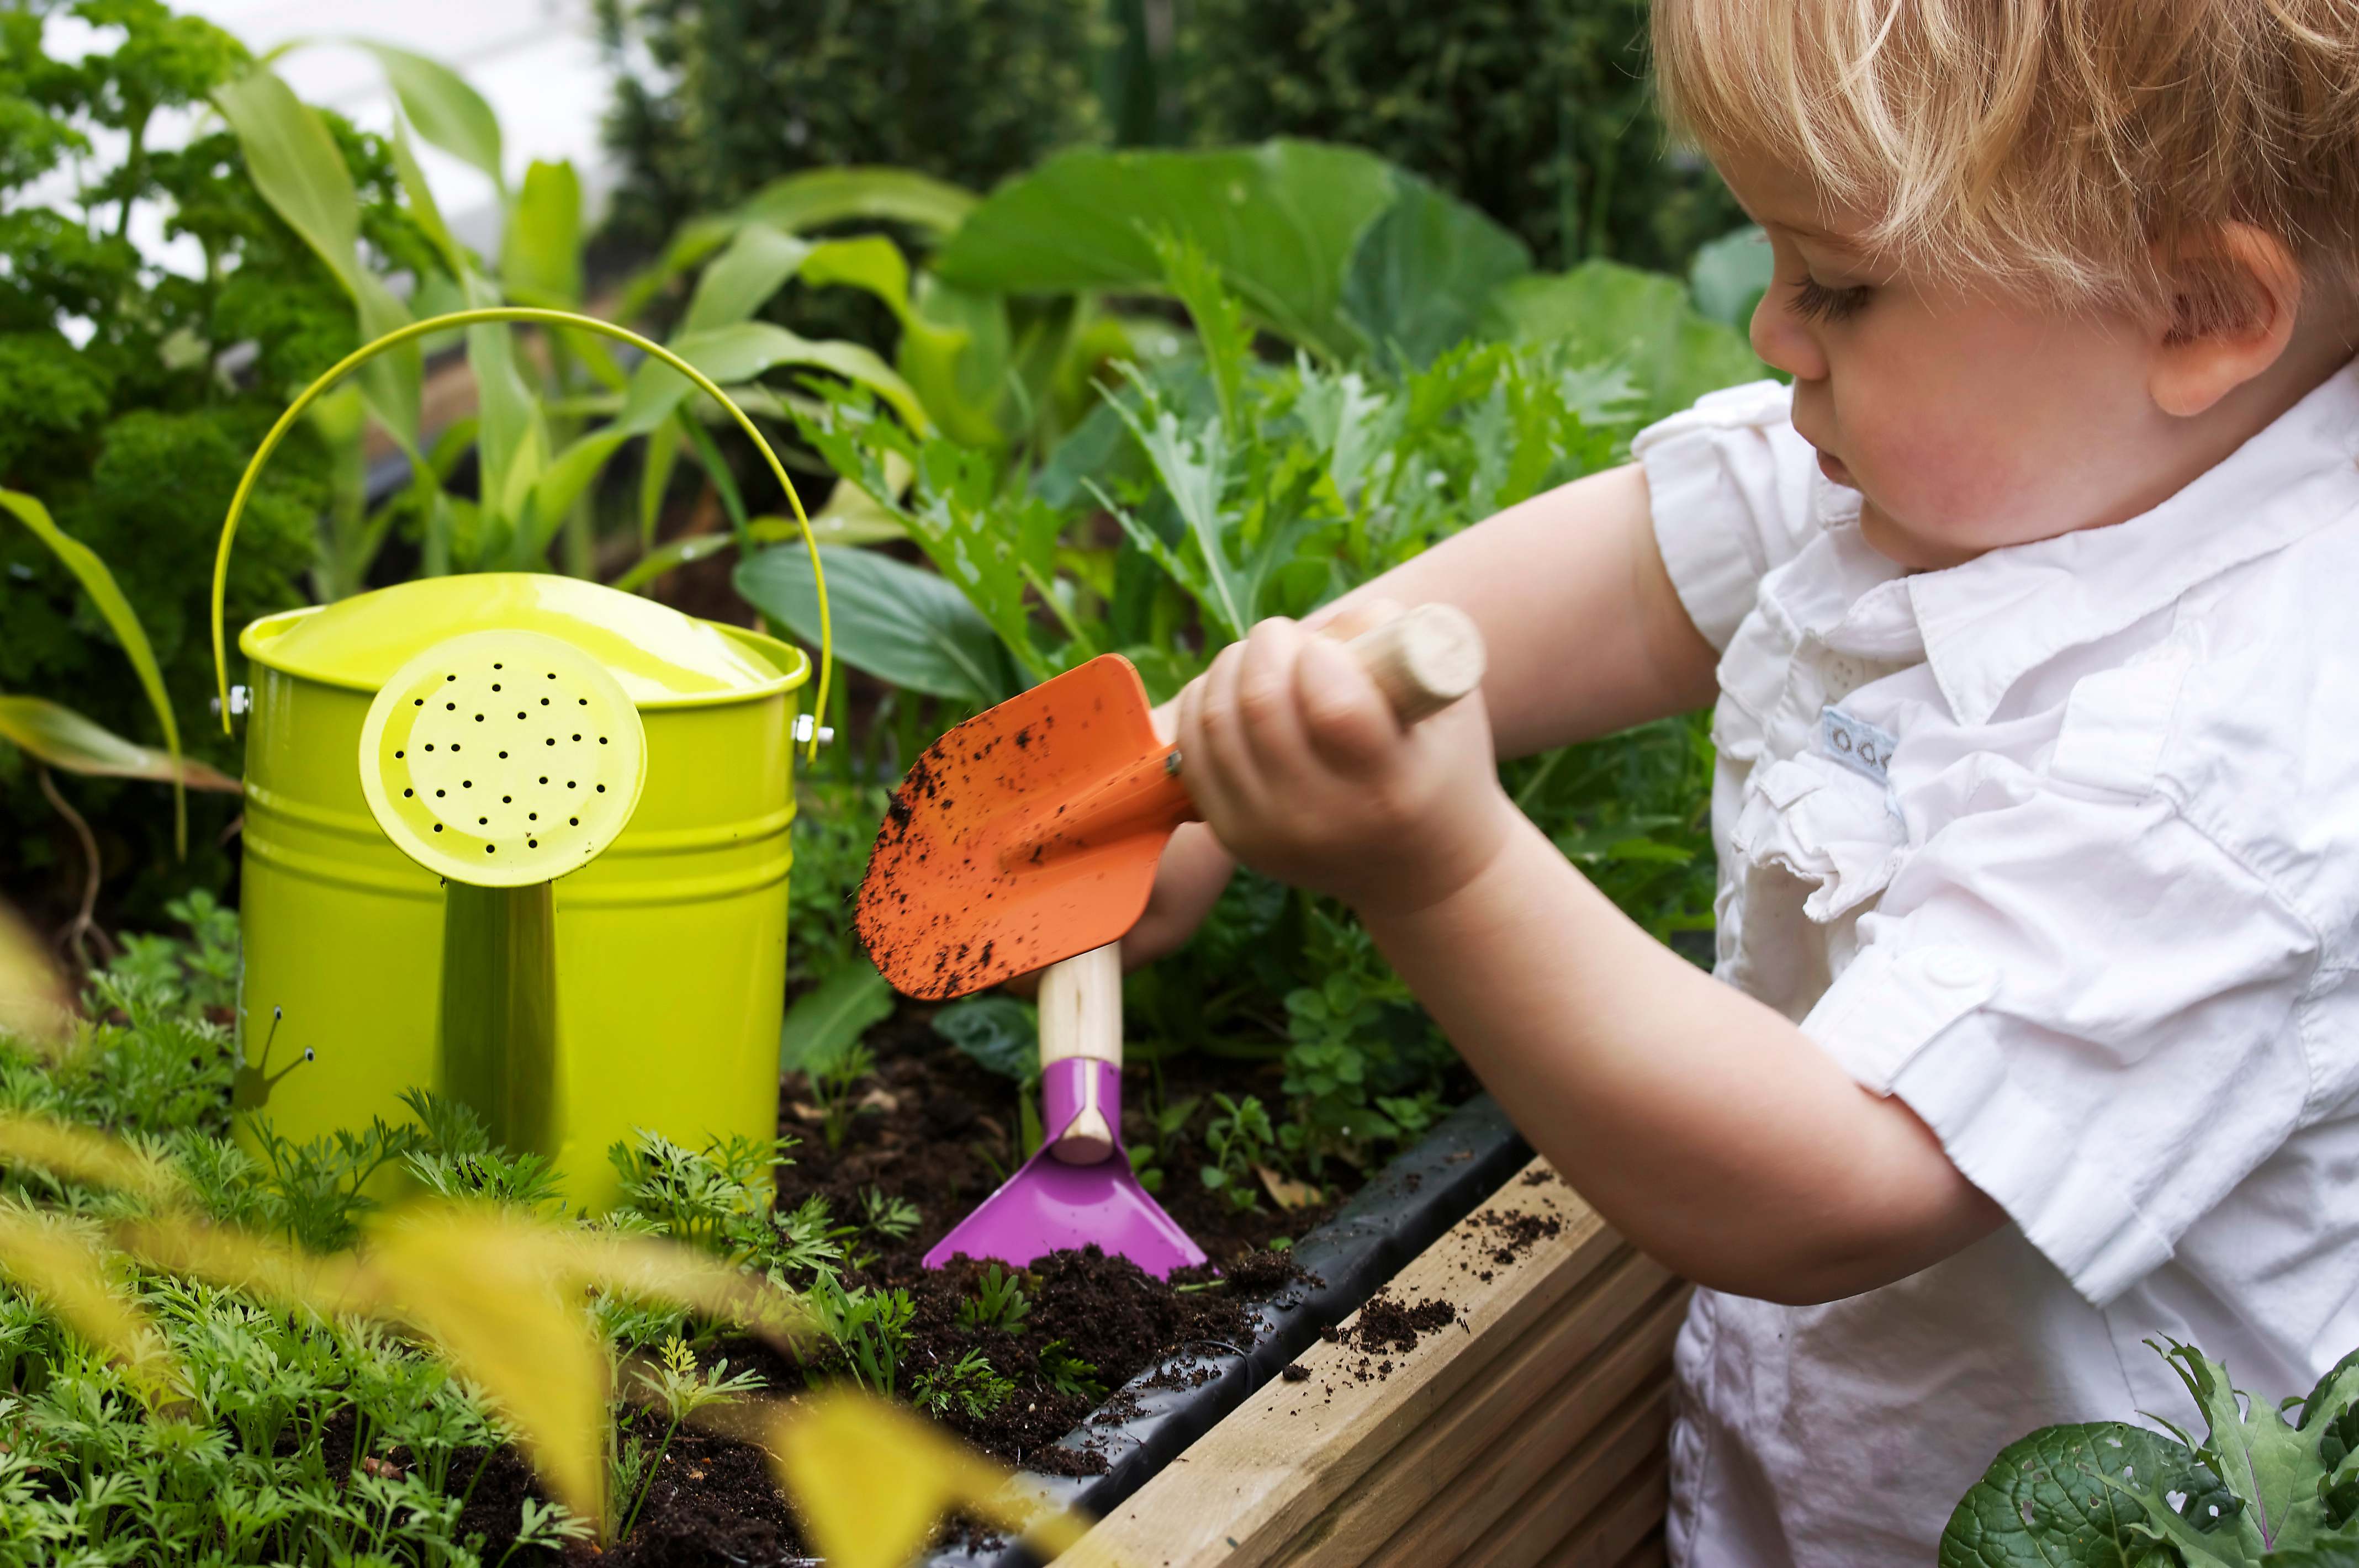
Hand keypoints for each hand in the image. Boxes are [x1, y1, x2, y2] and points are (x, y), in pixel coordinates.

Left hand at [1173, 613, 1517, 918]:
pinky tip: (1232, 691)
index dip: (1321, 655)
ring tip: (1263, 661)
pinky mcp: (1231, 833)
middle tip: (1288, 640)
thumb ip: (1397, 642)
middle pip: (1260, 704)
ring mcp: (1267, 833)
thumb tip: (1324, 629)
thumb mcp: (1445, 701)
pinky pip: (1191, 748)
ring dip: (1231, 666)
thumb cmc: (1437, 764)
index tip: (1330, 650)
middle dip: (1268, 645)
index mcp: (1389, 787)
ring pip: (1215, 720)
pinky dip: (1202, 701)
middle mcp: (1322, 819)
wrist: (1416, 869)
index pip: (1333, 706)